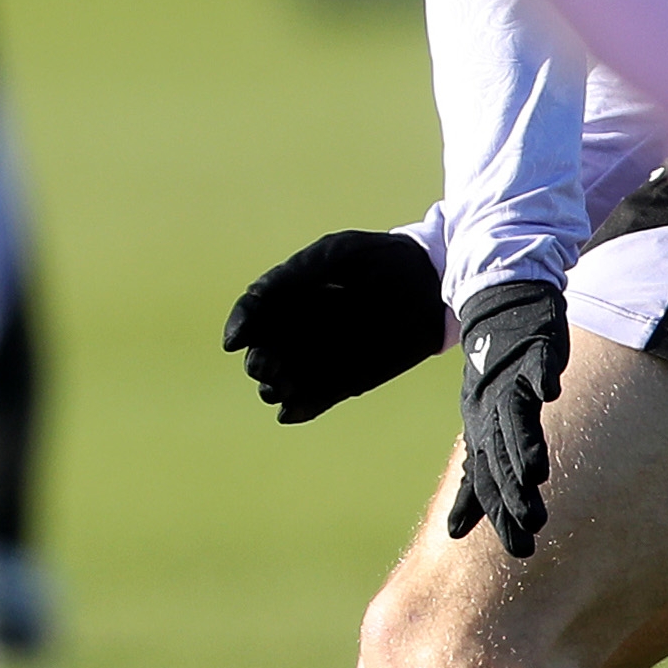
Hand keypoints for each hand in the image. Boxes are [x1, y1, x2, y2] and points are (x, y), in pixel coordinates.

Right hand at [221, 228, 448, 423]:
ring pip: (282, 383)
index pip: (252, 319)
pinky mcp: (344, 382)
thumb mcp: (328, 258)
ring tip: (282, 387)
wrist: (430, 282)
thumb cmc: (377, 259)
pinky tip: (292, 410)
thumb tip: (238, 338)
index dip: (241, 329)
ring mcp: (319, 358)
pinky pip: (312, 402)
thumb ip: (283, 283)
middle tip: (267, 366)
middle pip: (262, 355)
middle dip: (259, 364)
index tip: (237, 341)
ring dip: (276, 389)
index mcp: (286, 298)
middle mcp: (298, 331)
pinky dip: (299, 409)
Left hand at [443, 278, 570, 558]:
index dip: (500, 514)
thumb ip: (473, 480)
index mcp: (482, 432)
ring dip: (525, 443)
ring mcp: (510, 381)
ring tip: (536, 472)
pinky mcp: (532, 352)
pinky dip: (541, 378)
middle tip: (531, 526)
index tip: (520, 550)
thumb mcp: (477, 432)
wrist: (496, 312)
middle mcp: (492, 411)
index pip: (489, 480)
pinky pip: (535, 366)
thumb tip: (454, 531)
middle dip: (514, 492)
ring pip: (515, 417)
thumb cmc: (490, 382)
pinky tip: (551, 393)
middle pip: (501, 456)